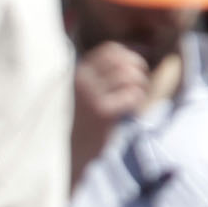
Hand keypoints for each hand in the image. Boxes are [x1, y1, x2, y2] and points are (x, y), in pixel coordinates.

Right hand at [69, 41, 154, 172]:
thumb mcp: (82, 94)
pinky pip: (131, 94)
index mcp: (76, 73)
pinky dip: (137, 100)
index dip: (128, 57)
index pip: (109, 50)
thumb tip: (132, 60)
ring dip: (139, 86)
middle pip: (123, 61)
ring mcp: (90, 95)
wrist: (67, 156)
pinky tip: (130, 111)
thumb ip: (98, 77)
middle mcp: (81, 80)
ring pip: (129, 76)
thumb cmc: (79, 125)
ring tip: (134, 99)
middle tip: (140, 84)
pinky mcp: (101, 112)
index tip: (134, 69)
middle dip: (138, 70)